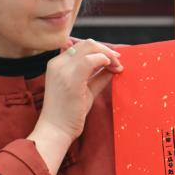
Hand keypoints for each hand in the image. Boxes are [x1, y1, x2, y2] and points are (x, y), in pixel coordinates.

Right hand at [28, 39, 123, 173]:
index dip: (99, 50)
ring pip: (90, 47)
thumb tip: (112, 67)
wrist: (56, 130)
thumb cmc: (68, 113)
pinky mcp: (71, 79)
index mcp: (57, 64)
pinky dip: (105, 60)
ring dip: (108, 55)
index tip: (113, 60)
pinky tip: (112, 68)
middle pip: (87, 44)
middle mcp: (58, 63)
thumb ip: (97, 77)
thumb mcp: (85, 89)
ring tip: (117, 67)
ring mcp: (63, 70)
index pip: (81, 46)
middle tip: (118, 62)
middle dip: (106, 50)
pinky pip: (91, 60)